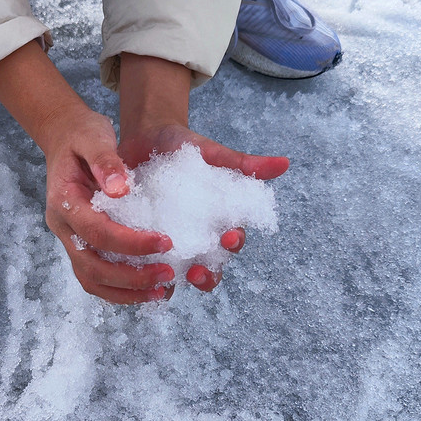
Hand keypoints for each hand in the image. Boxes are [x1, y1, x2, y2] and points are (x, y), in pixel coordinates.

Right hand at [0, 41, 174, 304]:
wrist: (66, 137)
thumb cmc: (83, 135)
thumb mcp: (94, 135)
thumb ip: (105, 160)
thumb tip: (121, 188)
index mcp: (64, 201)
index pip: (96, 231)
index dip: (130, 242)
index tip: (165, 241)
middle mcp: (63, 226)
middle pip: (92, 265)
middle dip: (131, 275)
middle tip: (168, 274)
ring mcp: (70, 238)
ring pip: (91, 279)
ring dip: (126, 291)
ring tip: (162, 290)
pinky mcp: (81, 244)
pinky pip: (97, 277)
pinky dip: (121, 289)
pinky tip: (151, 288)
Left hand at [118, 122, 288, 292]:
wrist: (144, 138)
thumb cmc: (183, 146)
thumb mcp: (212, 153)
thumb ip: (244, 164)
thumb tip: (285, 163)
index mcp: (218, 221)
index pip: (232, 242)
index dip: (233, 244)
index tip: (229, 236)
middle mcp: (196, 237)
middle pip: (209, 268)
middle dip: (207, 275)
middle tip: (197, 272)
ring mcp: (168, 242)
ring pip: (176, 274)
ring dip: (175, 282)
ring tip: (168, 279)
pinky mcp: (140, 242)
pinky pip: (143, 266)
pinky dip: (142, 273)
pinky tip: (136, 272)